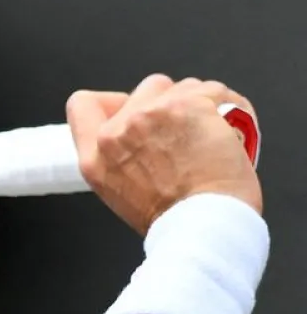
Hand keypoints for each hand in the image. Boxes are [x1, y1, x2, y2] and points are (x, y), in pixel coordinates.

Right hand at [67, 75, 262, 233]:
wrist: (203, 226)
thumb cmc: (175, 221)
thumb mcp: (123, 194)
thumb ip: (120, 158)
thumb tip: (144, 135)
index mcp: (95, 159)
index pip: (83, 105)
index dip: (111, 102)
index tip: (134, 112)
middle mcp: (117, 133)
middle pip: (146, 89)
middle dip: (170, 105)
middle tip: (187, 135)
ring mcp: (150, 114)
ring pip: (184, 86)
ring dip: (202, 107)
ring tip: (212, 140)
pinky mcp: (188, 104)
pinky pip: (215, 91)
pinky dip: (229, 109)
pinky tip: (230, 134)